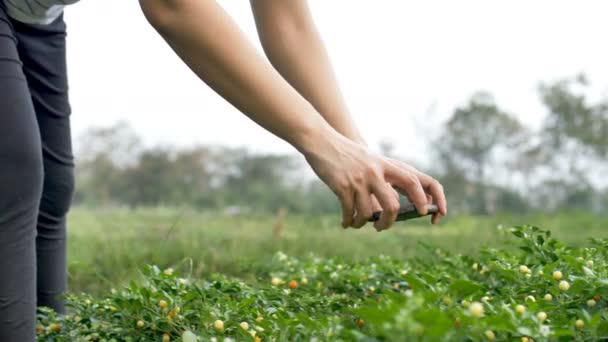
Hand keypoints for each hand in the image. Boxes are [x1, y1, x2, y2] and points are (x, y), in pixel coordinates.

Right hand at [303, 131, 446, 230]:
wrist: (321, 141)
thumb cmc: (347, 154)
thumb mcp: (371, 161)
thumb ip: (384, 178)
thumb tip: (391, 208)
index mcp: (386, 165)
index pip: (414, 181)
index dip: (425, 198)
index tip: (427, 212)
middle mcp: (376, 172)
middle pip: (392, 206)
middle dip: (389, 222)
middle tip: (382, 227)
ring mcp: (359, 179)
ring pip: (368, 214)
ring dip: (362, 223)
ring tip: (356, 223)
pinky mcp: (342, 186)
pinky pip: (350, 213)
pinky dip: (348, 221)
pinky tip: (345, 223)